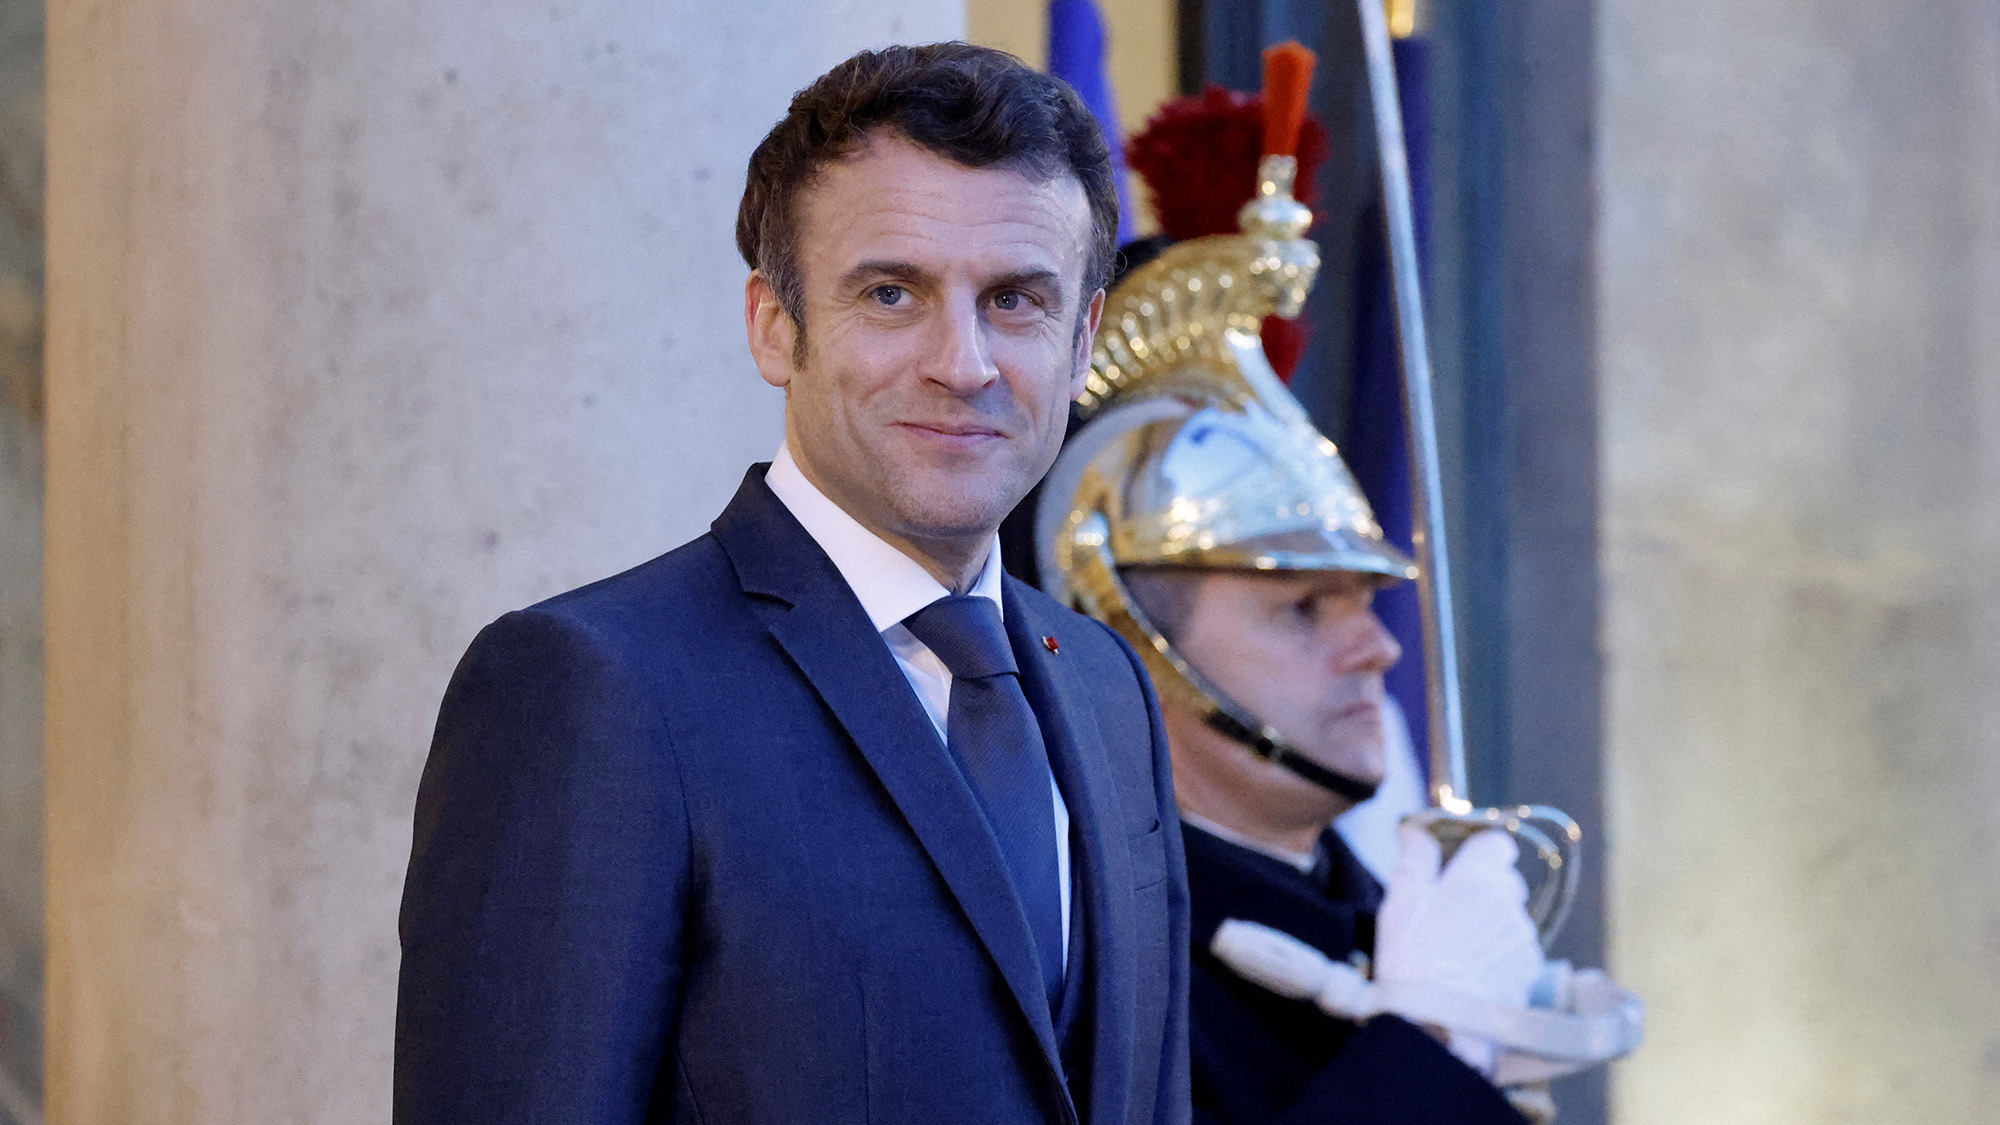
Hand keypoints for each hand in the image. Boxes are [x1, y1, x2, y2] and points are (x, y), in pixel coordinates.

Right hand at [1374, 823, 1542, 1075]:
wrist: (1440, 1024)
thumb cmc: (1412, 959)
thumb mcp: (1400, 900)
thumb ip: (1416, 857)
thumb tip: (1417, 829)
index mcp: (1478, 878)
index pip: (1498, 843)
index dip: (1480, 851)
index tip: (1461, 864)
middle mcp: (1509, 902)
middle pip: (1505, 880)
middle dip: (1483, 889)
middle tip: (1450, 912)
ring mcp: (1523, 938)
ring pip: (1511, 917)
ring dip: (1492, 924)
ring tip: (1459, 950)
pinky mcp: (1530, 971)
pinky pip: (1517, 949)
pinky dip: (1500, 954)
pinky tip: (1474, 971)